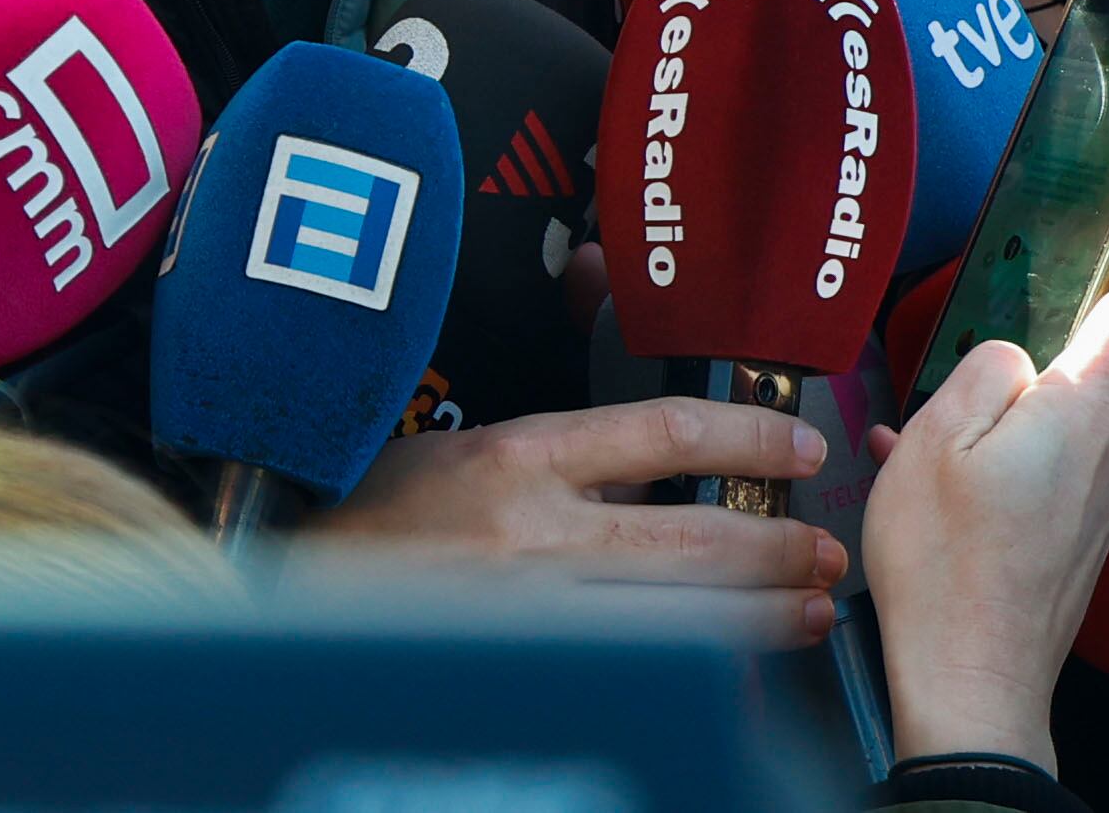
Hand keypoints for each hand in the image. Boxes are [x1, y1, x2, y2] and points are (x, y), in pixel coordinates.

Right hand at [305, 398, 848, 648]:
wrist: (282, 586)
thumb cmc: (372, 515)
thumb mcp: (465, 452)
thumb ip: (562, 463)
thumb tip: (664, 466)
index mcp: (518, 456)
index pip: (664, 429)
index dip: (749, 432)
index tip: (799, 443)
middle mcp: (531, 532)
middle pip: (692, 535)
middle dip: (775, 544)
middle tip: (826, 550)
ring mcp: (528, 613)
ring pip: (676, 616)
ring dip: (756, 614)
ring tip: (805, 611)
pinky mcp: (519, 671)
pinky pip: (628, 674)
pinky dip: (690, 675)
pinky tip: (729, 679)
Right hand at [865, 239, 1108, 769]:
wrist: (972, 683)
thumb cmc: (948, 565)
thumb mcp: (938, 437)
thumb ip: (985, 369)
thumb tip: (1013, 355)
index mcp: (1084, 409)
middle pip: (1089, 368)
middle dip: (1034, 355)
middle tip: (963, 369)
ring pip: (1065, 424)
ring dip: (1011, 420)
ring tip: (931, 446)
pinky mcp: (1091, 539)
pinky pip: (1057, 473)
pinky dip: (1010, 467)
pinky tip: (949, 491)